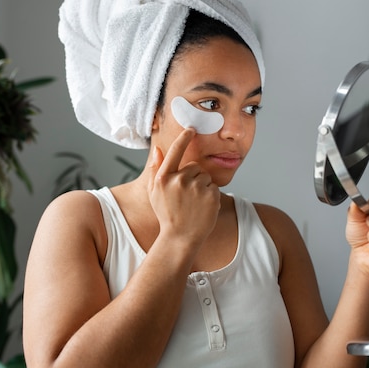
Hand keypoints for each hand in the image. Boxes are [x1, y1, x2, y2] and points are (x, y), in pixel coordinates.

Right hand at [147, 129, 220, 250]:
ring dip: (203, 187)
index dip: (183, 139)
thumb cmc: (166, 215)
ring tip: (194, 204)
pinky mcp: (210, 196)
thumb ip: (155, 170)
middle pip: (194, 167)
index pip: (175, 152)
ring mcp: (196, 188)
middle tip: (187, 196)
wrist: (180, 238)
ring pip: (206, 177)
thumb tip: (157, 149)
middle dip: (194, 177)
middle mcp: (179, 180)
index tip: (191, 129)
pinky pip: (214, 187)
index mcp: (163, 178)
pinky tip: (202, 209)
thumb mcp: (154, 193)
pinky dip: (211, 196)